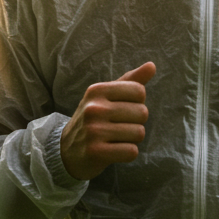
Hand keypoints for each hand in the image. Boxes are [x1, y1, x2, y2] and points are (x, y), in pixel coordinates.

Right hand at [60, 62, 155, 180]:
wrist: (67, 151)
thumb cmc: (95, 120)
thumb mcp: (107, 97)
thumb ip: (131, 81)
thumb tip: (152, 65)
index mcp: (97, 90)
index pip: (139, 91)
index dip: (137, 103)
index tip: (122, 109)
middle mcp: (94, 108)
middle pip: (142, 112)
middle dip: (136, 122)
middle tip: (118, 127)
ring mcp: (93, 131)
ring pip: (139, 133)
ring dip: (132, 139)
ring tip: (115, 139)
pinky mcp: (95, 152)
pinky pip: (131, 152)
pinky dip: (127, 153)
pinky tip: (114, 151)